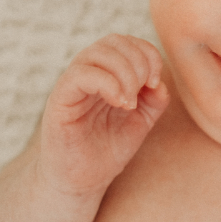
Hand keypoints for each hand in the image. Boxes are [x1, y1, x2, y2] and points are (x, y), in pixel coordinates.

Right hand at [36, 35, 169, 198]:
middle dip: (138, 61)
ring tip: (130, 101)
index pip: (127, 43)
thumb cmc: (108, 150)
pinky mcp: (60, 100)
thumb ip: (154, 100)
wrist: (83, 180)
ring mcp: (72, 84)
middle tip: (144, 90)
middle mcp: (88, 73)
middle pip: (114, 41)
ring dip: (124, 72)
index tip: (155, 82)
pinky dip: (107, 83)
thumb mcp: (140, 122)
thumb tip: (160, 83)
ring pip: (97, 52)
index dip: (147, 54)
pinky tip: (120, 103)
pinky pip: (80, 74)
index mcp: (106, 74)